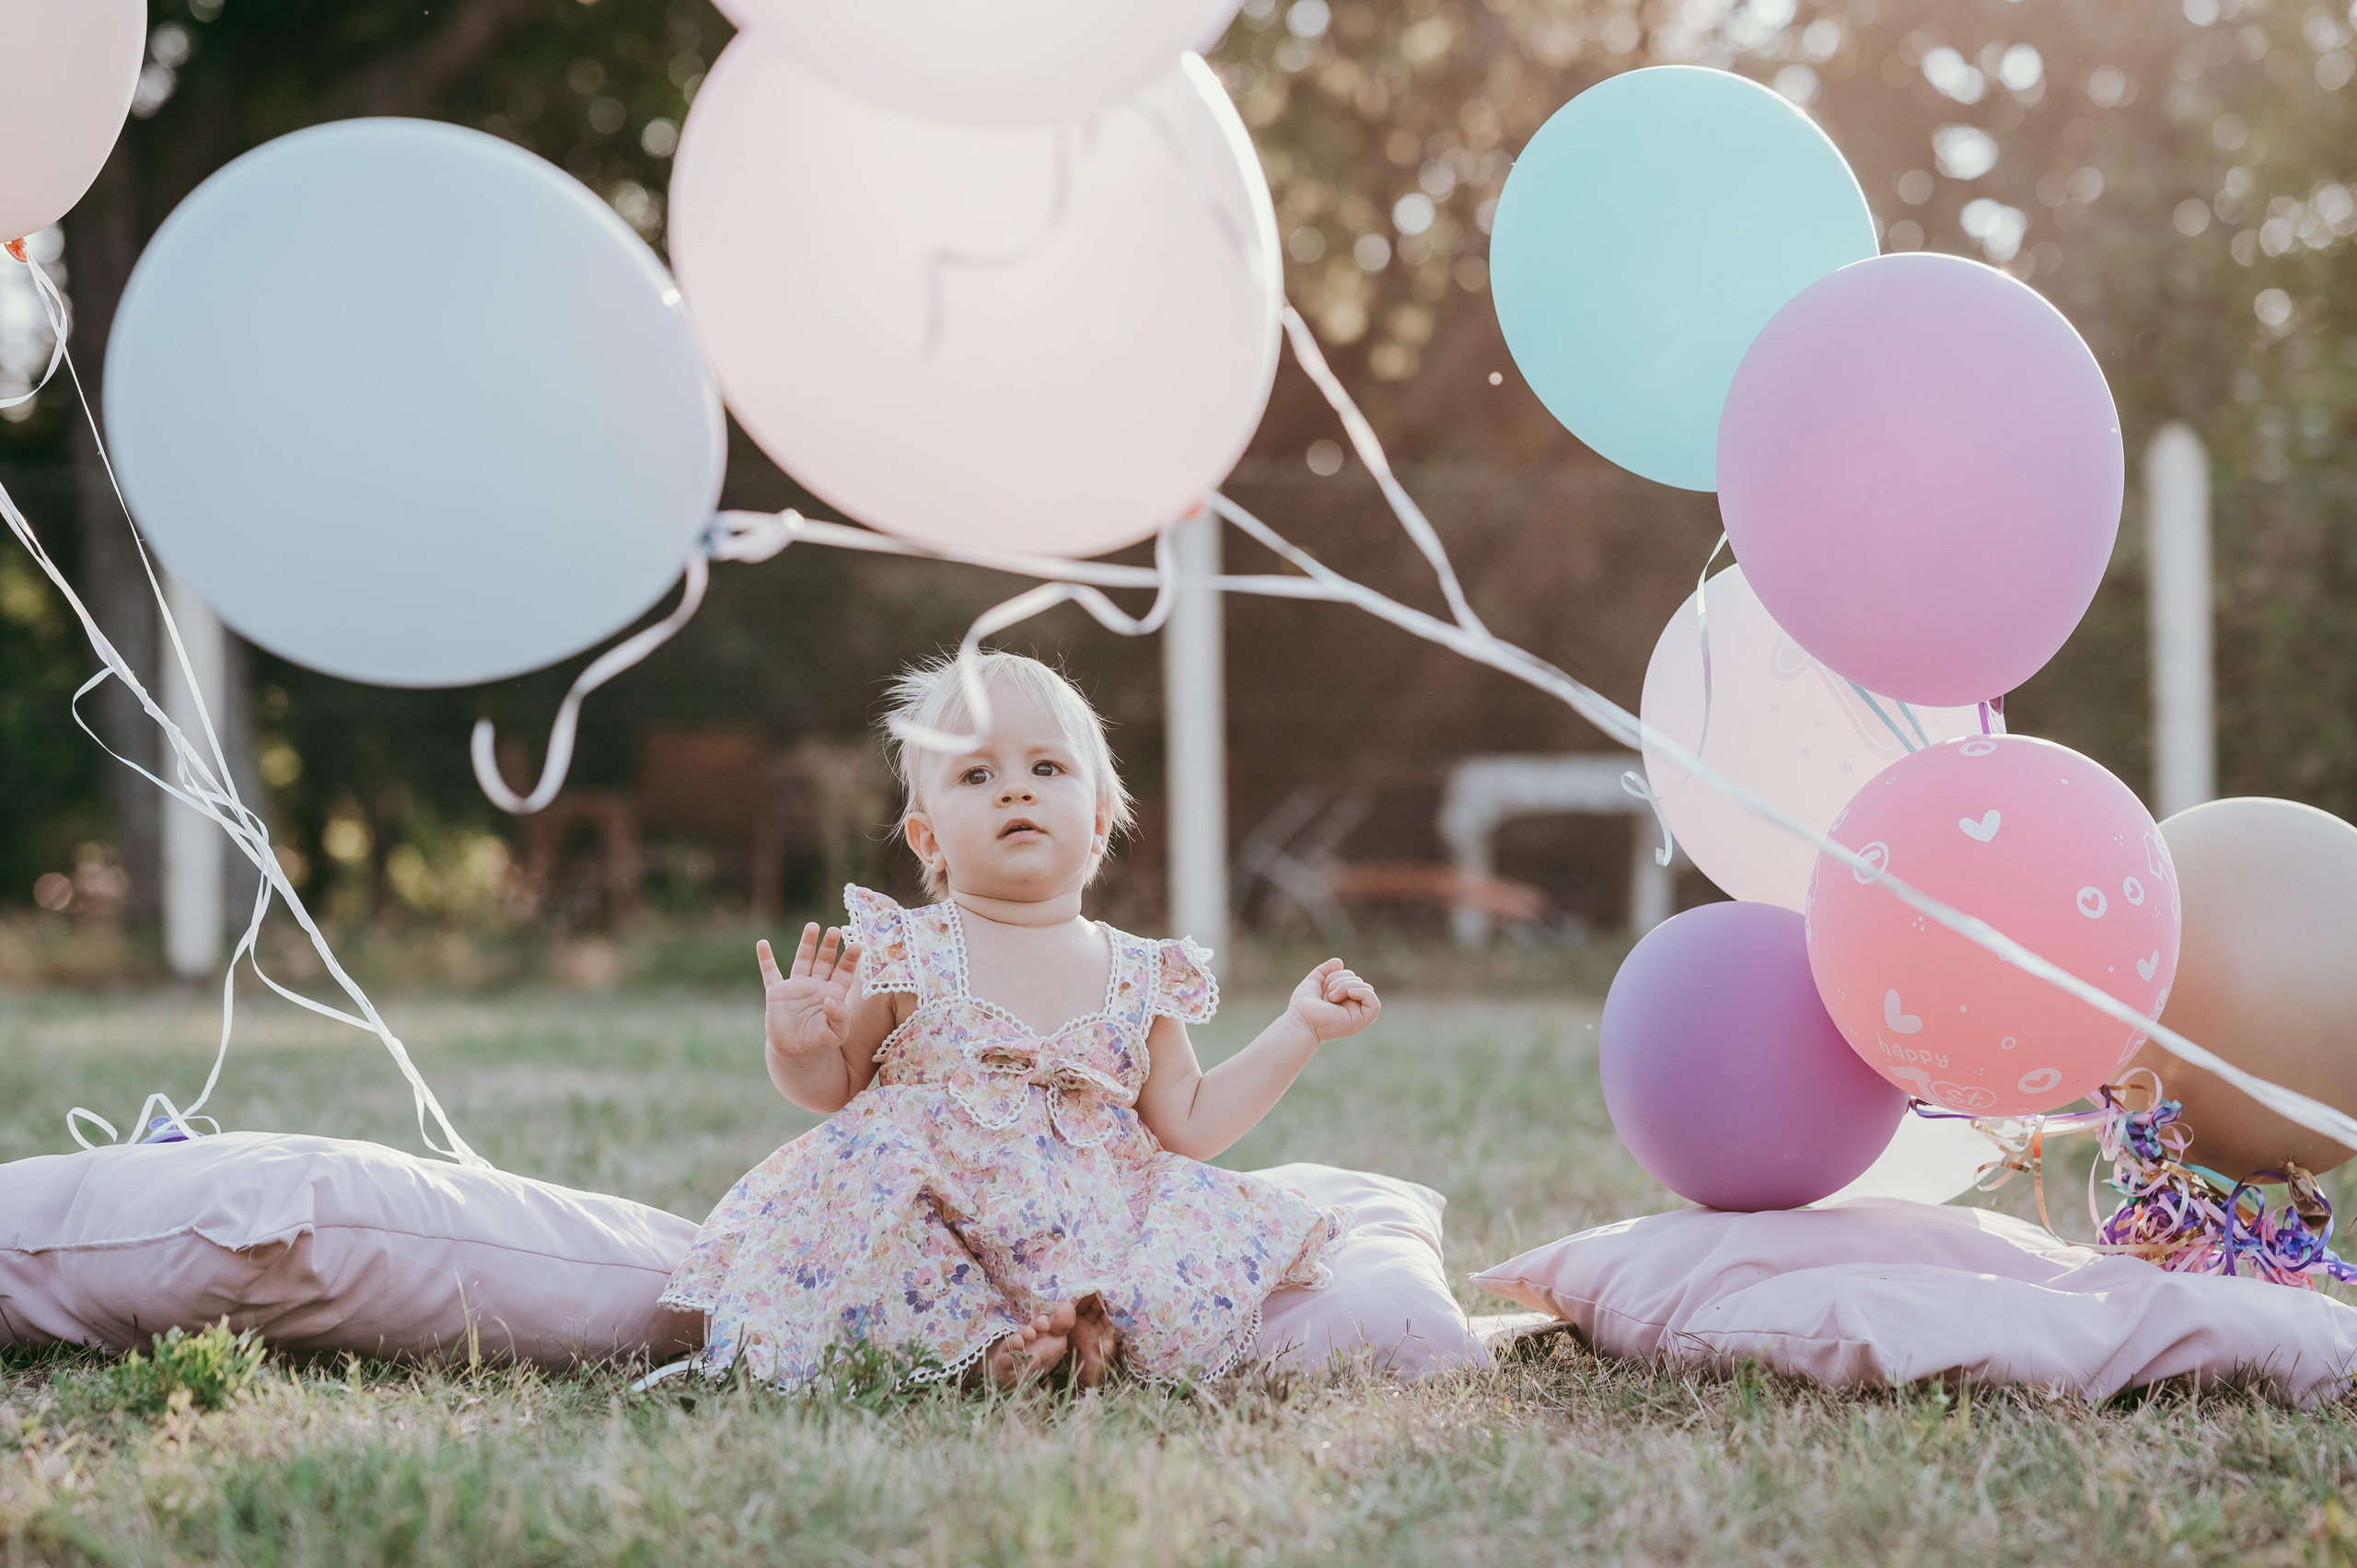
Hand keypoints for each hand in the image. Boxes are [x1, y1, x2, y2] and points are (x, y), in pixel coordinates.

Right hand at [759, 924, 862, 1063]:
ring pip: (802, 960)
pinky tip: (762, 944)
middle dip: (830, 945)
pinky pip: (770, 973)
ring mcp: (796, 987)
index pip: (844, 972)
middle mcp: (816, 985)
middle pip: (825, 960)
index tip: (857, 945)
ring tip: (813, 926)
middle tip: (835, 930)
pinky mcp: (777, 994)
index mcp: (833, 993)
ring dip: (807, 943)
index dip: (850, 959)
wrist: (796, 1055)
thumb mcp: (836, 1034)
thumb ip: (839, 1017)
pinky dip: (765, 959)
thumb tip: (830, 1000)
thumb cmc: (820, 1044)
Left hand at [1285, 958, 1380, 1043]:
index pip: (1353, 978)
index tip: (1325, 986)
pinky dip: (1363, 993)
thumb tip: (1340, 962)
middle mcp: (1352, 1006)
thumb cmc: (1303, 1004)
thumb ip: (1326, 970)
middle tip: (1328, 995)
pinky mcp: (1361, 1021)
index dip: (1340, 975)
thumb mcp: (1315, 981)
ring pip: (1366, 988)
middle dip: (1341, 980)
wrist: (1300, 1019)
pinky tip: (1349, 994)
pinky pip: (1375, 1004)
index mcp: (1344, 999)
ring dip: (1345, 985)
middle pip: (1359, 981)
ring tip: (1331, 997)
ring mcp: (1357, 1014)